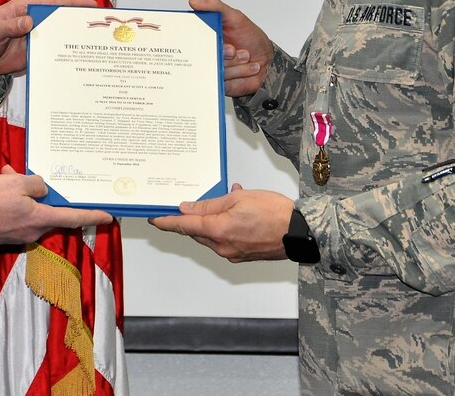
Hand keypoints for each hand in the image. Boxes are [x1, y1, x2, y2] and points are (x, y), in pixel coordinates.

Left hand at [0, 0, 95, 76]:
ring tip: (95, 44)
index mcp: (24, 9)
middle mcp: (33, 22)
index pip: (51, 4)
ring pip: (58, 38)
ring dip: (73, 40)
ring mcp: (35, 39)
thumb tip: (30, 21)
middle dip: (78, 21)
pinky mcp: (34, 55)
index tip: (89, 5)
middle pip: (59, 20)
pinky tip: (78, 61)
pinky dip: (63, 57)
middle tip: (100, 25)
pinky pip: (51, 54)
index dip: (71, 4)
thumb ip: (10, 26)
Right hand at [0, 165, 112, 243]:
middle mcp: (32, 231)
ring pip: (29, 209)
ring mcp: (18, 234)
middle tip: (28, 177)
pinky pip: (16, 214)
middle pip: (47, 210)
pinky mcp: (4, 234)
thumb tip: (41, 189)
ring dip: (22, 193)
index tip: (108, 217)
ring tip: (7, 176)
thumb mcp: (18, 183)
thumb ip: (36, 185)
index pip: (73, 218)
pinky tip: (0, 184)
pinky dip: (11, 199)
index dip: (92, 216)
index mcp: (40, 219)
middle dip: (41, 192)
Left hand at [149, 184, 293, 261]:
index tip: (154, 219)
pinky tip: (235, 213)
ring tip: (225, 201)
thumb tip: (189, 208)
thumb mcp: (238, 199)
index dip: (167, 222)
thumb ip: (210, 204)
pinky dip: (224, 226)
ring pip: (211, 236)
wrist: (300, 232)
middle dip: (192, 218)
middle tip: (188, 204)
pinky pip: (225, 240)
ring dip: (211, 221)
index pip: (183, 226)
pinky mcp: (242, 256)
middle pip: (196, 232)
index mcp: (218, 230)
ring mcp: (232, 253)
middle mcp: (222, 247)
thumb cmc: (274, 212)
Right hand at [189, 0, 273, 96]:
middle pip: (206, 60)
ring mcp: (214, 70)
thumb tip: (194, 1)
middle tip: (234, 49)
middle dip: (226, 55)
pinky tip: (249, 67)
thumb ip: (215, 7)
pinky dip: (240, 75)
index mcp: (205, 39)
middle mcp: (207, 55)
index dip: (203, 43)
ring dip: (237, 64)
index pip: (192, 41)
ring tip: (246, 56)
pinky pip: (226, 83)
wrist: (267, 59)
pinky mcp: (221, 84)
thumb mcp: (235, 17)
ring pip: (218, 71)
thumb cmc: (250, 37)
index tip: (224, 45)